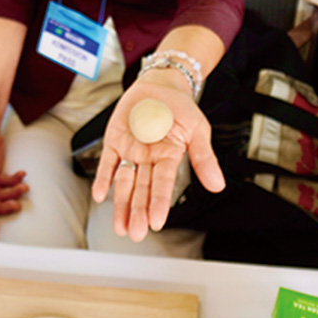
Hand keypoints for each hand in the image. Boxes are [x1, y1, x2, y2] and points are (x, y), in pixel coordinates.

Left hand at [91, 77, 223, 241]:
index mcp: (169, 157)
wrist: (161, 84)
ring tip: (120, 227)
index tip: (157, 222)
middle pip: (142, 189)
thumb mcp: (197, 129)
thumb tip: (217, 185)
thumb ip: (204, 157)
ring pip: (124, 182)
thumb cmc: (180, 108)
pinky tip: (99, 195)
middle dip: (138, 211)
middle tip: (136, 232)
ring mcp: (130, 151)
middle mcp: (149, 159)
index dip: (159, 202)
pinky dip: (102, 178)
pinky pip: (107, 163)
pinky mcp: (114, 141)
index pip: (163, 184)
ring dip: (121, 204)